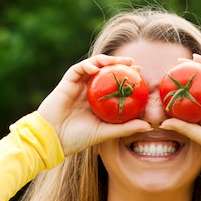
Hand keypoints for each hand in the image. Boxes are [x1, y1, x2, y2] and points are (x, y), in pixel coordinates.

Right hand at [37, 55, 151, 155]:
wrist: (52, 139)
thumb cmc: (77, 138)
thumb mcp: (105, 133)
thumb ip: (125, 128)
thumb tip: (148, 126)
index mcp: (98, 102)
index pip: (115, 85)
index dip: (127, 78)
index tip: (141, 75)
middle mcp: (89, 92)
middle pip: (105, 72)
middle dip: (119, 64)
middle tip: (133, 63)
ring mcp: (78, 86)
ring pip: (93, 66)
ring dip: (105, 60)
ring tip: (117, 61)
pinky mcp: (66, 83)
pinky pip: (78, 69)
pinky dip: (87, 65)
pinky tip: (96, 67)